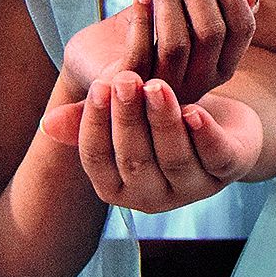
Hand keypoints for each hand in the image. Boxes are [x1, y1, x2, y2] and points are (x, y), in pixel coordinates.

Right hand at [42, 72, 265, 210]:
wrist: (222, 126)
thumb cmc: (161, 123)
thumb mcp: (126, 120)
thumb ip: (90, 120)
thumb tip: (46, 124)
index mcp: (119, 188)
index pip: (98, 161)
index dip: (95, 125)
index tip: (98, 87)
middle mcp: (153, 196)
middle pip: (135, 160)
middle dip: (128, 119)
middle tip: (125, 80)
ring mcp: (193, 188)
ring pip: (174, 158)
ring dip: (163, 121)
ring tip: (156, 86)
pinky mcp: (229, 170)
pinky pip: (216, 157)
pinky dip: (205, 135)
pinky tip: (195, 112)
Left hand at [62, 0, 256, 103]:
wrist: (101, 68)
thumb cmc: (149, 36)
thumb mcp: (184, 18)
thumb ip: (213, 7)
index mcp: (223, 64)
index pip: (241, 25)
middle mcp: (203, 81)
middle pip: (210, 31)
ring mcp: (169, 89)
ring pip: (178, 42)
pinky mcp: (133, 90)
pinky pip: (141, 55)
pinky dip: (143, 21)